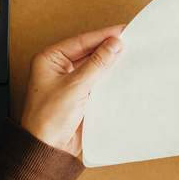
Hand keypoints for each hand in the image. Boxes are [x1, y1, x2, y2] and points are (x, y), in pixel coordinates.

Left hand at [20, 25, 124, 155]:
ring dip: (108, 63)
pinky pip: (95, 81)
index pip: (81, 41)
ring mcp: (68, 82)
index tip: (122, 31)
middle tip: (130, 41)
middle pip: (87, 52)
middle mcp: (57, 68)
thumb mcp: (75, 86)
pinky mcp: (78, 95)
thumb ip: (97, 63)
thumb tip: (114, 44)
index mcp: (49, 59)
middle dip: (107, 48)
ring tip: (129, 55)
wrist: (48, 149)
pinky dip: (107, 77)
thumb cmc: (49, 118)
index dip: (103, 35)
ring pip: (93, 66)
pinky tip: (121, 74)